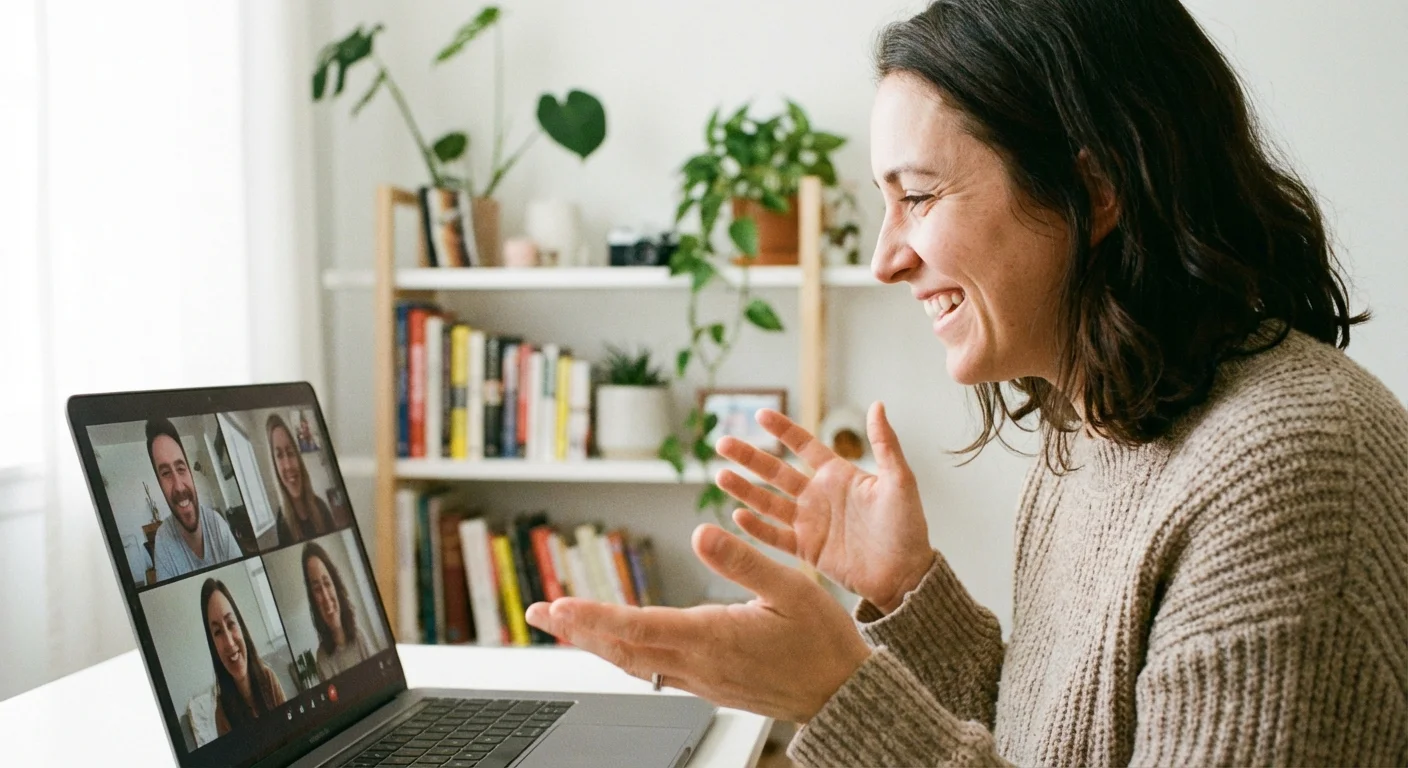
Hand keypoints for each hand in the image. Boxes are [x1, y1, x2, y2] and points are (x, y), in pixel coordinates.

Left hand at [524, 524, 870, 722]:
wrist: (843, 693)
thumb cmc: (823, 641)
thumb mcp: (794, 588)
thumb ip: (744, 561)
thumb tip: (702, 532)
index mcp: (714, 637)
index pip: (638, 627)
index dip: (592, 616)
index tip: (557, 605)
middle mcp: (697, 663)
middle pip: (620, 648)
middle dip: (575, 629)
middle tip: (536, 613)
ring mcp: (699, 678)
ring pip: (632, 662)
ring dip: (592, 641)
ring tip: (561, 623)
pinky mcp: (706, 683)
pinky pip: (651, 669)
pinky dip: (621, 653)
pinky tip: (611, 644)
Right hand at [715, 401, 934, 613]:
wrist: (905, 575)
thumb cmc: (907, 527)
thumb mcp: (900, 481)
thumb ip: (885, 445)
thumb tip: (878, 405)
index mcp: (838, 475)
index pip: (803, 446)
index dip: (783, 430)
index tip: (760, 414)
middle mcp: (818, 496)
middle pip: (776, 472)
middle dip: (749, 457)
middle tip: (723, 443)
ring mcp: (810, 523)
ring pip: (769, 502)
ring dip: (745, 490)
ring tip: (721, 476)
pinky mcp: (807, 550)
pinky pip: (775, 536)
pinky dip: (756, 527)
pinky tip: (737, 515)